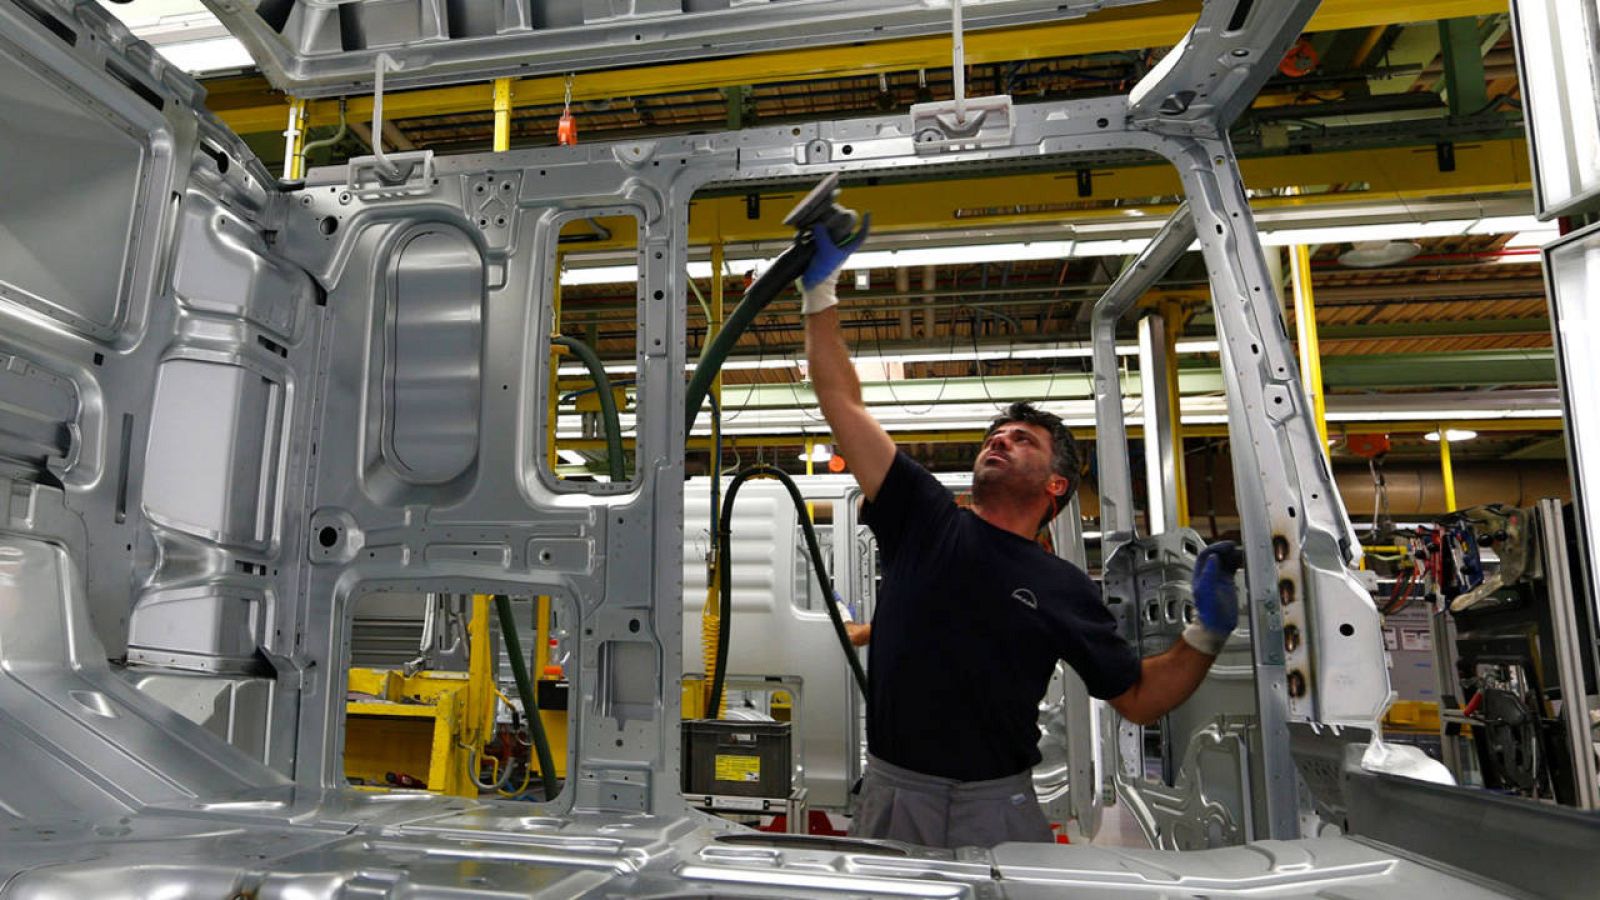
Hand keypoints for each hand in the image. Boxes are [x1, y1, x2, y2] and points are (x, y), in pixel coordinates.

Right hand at [799, 215, 870, 313]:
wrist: (812, 285)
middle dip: (834, 217)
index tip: (867, 212)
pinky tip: (802, 235)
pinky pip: (814, 235)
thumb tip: (817, 223)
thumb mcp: (826, 251)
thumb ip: (823, 234)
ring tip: (809, 226)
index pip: (862, 234)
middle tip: (827, 212)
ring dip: (818, 224)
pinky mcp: (816, 248)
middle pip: (841, 225)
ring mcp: (827, 246)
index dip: (866, 223)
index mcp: (848, 247)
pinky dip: (809, 233)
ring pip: (826, 228)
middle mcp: (839, 245)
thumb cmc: (824, 271)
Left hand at [1183, 541, 1241, 655]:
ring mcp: (1218, 578)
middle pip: (1217, 555)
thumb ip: (1208, 573)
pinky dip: (1239, 563)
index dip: (1216, 547)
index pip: (1206, 555)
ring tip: (1244, 554)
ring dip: (1234, 555)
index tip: (1228, 546)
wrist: (1216, 627)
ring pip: (1226, 561)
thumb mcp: (1206, 591)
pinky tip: (1246, 562)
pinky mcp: (1227, 583)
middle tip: (1237, 548)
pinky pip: (1233, 568)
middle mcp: (1209, 575)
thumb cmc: (1208, 613)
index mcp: (1201, 575)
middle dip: (1226, 549)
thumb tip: (1212, 557)